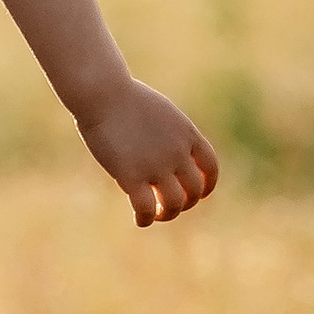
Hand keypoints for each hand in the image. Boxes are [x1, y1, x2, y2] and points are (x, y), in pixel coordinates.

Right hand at [74, 77, 219, 225]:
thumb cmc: (123, 97)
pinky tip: (139, 220)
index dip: (207, 185)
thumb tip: (165, 149)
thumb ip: (168, 132)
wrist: (103, 94)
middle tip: (169, 206)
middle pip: (195, 190)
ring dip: (167, 214)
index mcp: (187, 134)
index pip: (210, 167)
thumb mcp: (158, 111)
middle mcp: (177, 152)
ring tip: (155, 214)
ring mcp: (156, 165)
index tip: (198, 194)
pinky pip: (146, 208)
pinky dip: (146, 219)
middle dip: (185, 202)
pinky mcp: (132, 176)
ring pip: (175, 204)